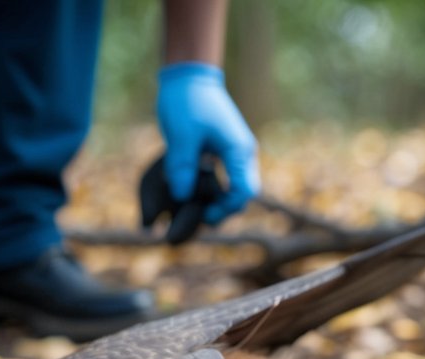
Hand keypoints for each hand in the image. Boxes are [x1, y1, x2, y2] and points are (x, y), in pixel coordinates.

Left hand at [156, 62, 258, 224]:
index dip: (225, 208)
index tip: (202, 214)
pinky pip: (228, 179)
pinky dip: (214, 190)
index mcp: (238, 150)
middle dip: (222, 209)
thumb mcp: (181, 135)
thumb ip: (182, 166)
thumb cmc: (187, 101)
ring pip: (237, 189)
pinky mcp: (227, 153)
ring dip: (218, 201)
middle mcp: (243, 154)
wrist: (190, 78)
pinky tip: (194, 193)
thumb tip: (182, 195)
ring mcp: (237, 153)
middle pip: (243, 195)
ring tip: (194, 206)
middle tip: (196, 215)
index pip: (243, 192)